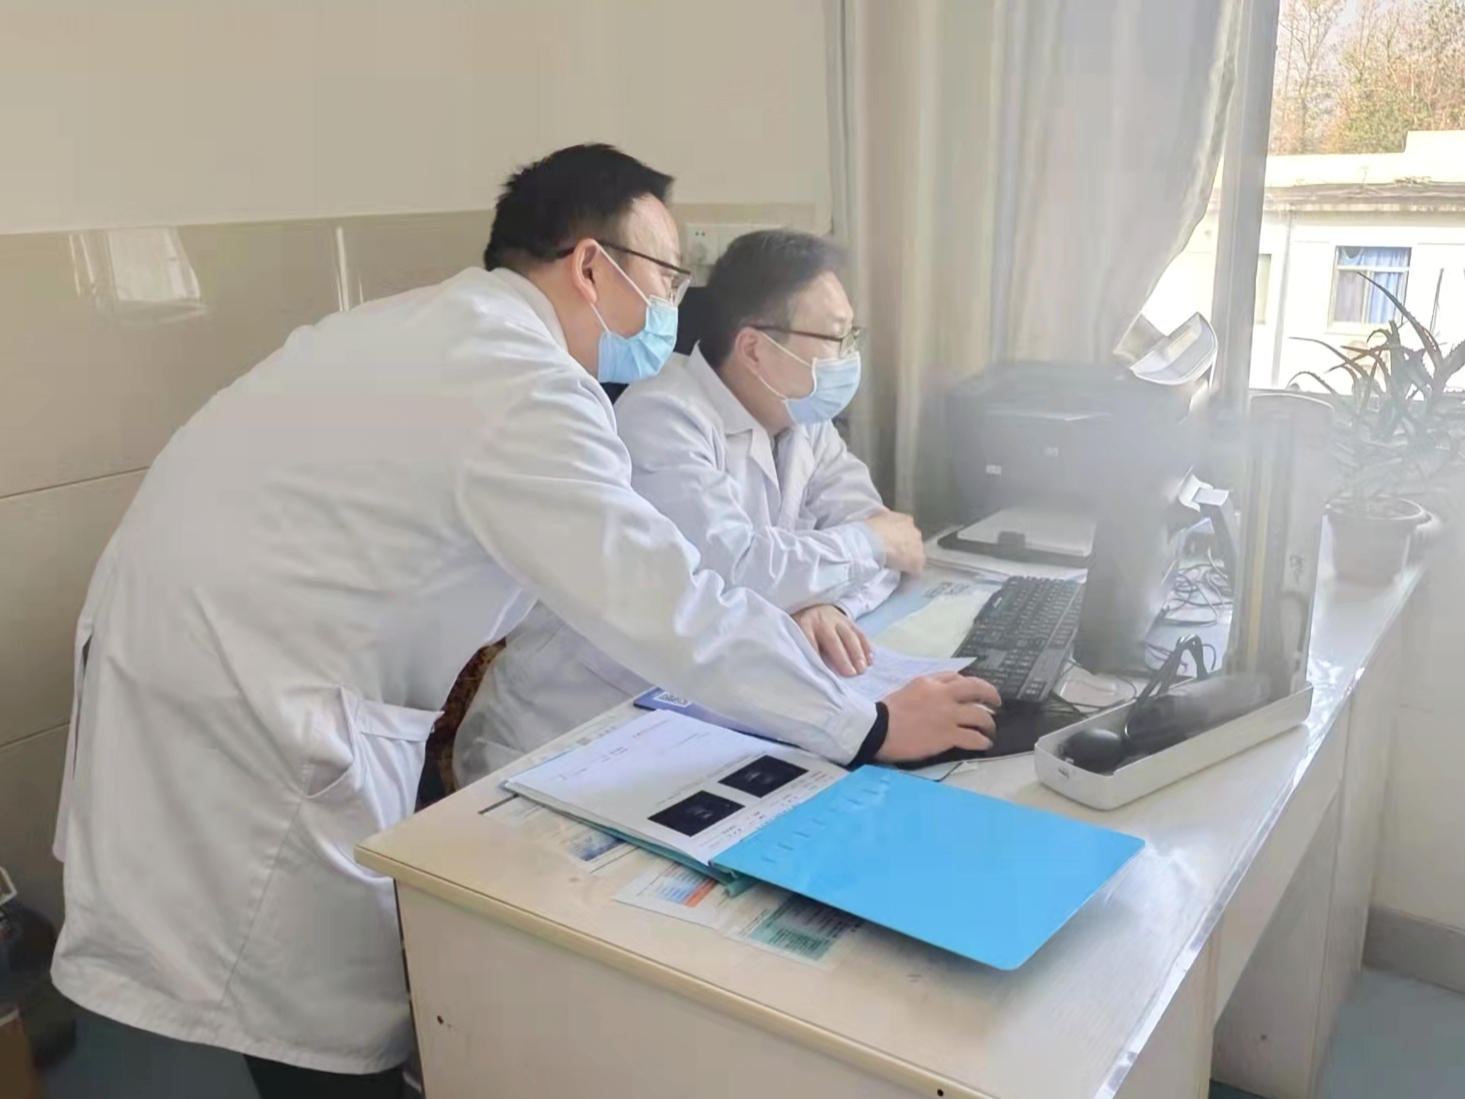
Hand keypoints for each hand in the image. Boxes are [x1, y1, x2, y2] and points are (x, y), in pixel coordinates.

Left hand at [792, 604, 872, 675]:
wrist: (812, 607)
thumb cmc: (802, 628)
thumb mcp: (795, 634)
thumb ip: (801, 648)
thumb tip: (809, 672)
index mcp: (804, 624)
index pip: (809, 641)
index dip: (816, 657)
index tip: (823, 675)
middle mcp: (822, 620)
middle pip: (833, 640)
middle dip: (842, 658)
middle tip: (851, 674)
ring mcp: (838, 619)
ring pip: (849, 636)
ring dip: (858, 653)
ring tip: (862, 668)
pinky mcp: (850, 621)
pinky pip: (860, 633)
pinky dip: (866, 646)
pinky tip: (870, 659)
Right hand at [863, 510, 924, 574]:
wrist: (871, 542)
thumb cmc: (870, 529)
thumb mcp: (877, 517)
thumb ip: (885, 520)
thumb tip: (884, 524)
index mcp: (906, 520)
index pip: (906, 530)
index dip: (899, 538)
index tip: (892, 544)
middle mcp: (915, 532)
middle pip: (913, 543)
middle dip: (905, 549)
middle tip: (893, 555)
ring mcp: (918, 548)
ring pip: (916, 557)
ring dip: (907, 562)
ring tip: (895, 568)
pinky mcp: (917, 564)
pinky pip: (914, 573)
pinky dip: (908, 576)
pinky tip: (900, 581)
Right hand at [876, 672, 1000, 761]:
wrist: (877, 729)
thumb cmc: (885, 712)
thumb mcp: (907, 690)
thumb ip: (925, 690)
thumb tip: (938, 695)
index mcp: (930, 682)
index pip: (957, 677)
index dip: (969, 685)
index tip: (973, 693)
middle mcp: (943, 695)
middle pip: (977, 689)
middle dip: (991, 695)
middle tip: (996, 703)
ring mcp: (948, 716)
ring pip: (980, 715)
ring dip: (989, 723)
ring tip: (990, 730)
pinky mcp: (948, 736)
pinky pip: (974, 738)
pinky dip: (982, 741)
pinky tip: (984, 744)